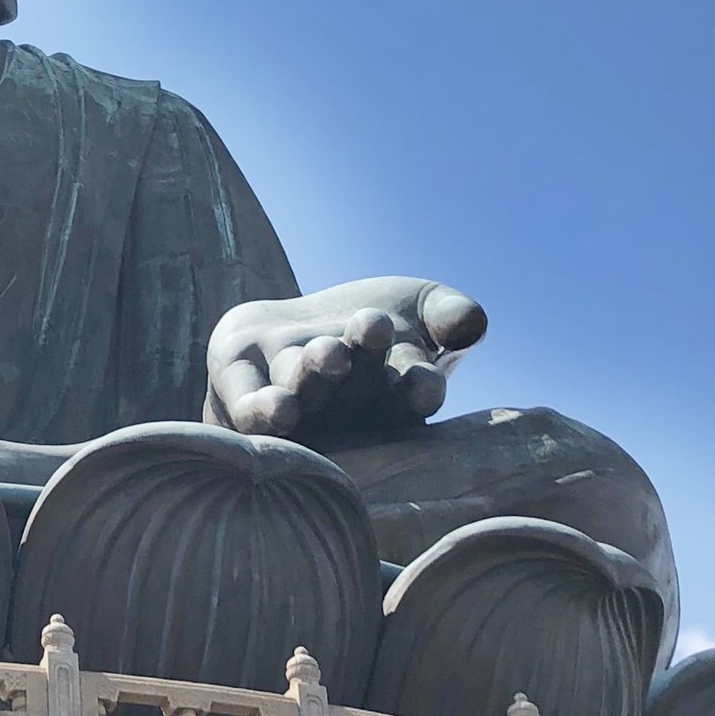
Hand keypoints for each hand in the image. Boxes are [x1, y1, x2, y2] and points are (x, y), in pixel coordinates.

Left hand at [204, 276, 487, 441]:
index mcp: (395, 394)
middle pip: (357, 387)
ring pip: (305, 392)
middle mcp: (347, 408)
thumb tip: (472, 323)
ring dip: (315, 375)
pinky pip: (251, 407)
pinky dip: (263, 409)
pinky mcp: (242, 392)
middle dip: (362, 360)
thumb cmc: (365, 325)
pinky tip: (276, 406)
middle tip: (369, 328)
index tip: (423, 379)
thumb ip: (448, 313)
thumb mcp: (418, 306)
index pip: (415, 393)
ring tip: (328, 352)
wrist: (289, 332)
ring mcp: (295, 401)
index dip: (419, 387)